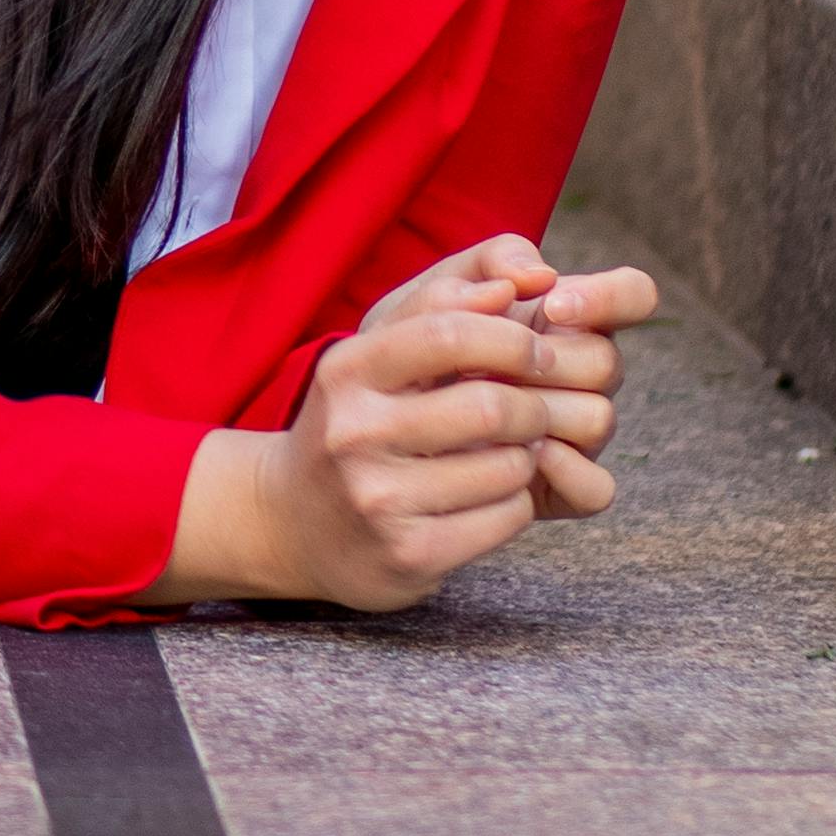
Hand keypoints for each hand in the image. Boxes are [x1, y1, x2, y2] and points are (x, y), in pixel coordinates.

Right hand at [162, 237, 655, 616]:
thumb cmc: (360, 419)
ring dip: (529, 457)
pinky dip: (518, 501)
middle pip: (490, 408)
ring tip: (512, 453)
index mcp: (348, 369)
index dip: (513, 338)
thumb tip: (524, 279)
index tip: (538, 350)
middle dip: (535, 407)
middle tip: (541, 411)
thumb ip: (449, 294)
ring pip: (507, 467)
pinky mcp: (407, 555)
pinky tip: (493, 496)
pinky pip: (505, 517)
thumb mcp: (381, 346)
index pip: (448, 333)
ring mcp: (376, 499)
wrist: (294, 521)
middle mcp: (353, 433)